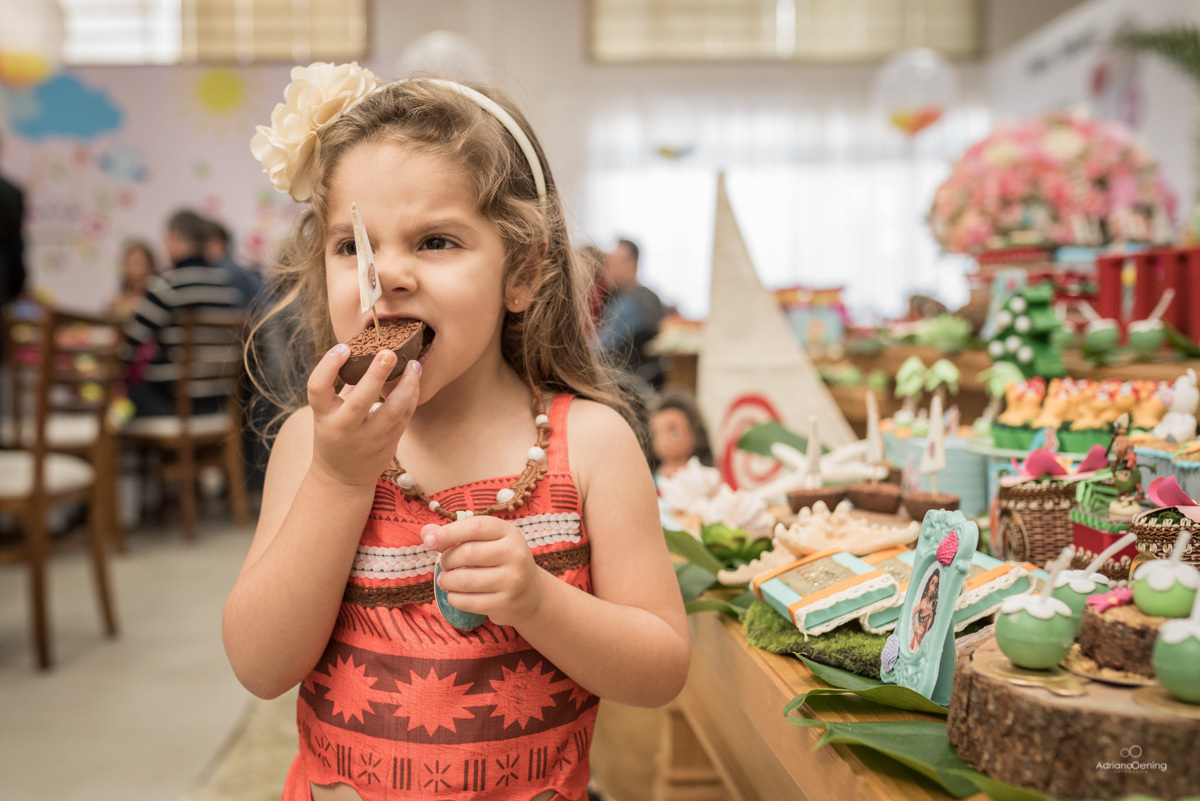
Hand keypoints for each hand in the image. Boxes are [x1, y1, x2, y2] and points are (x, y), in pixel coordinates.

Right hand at [307, 344, 420, 488]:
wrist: (343, 477)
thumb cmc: (335, 433)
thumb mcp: (329, 412)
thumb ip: (344, 385)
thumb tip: (367, 349)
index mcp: (323, 415)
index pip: (317, 388)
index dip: (328, 365)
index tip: (343, 347)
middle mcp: (344, 427)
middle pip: (360, 400)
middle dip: (376, 375)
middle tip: (389, 351)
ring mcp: (368, 438)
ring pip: (393, 410)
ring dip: (407, 385)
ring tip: (414, 364)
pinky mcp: (389, 443)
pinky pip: (405, 416)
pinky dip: (412, 396)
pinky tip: (415, 381)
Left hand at [423, 517, 546, 627]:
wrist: (530, 593)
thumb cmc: (500, 561)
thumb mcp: (485, 542)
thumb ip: (455, 535)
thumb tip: (426, 532)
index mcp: (508, 532)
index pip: (476, 527)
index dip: (449, 532)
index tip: (429, 540)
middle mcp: (514, 553)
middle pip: (468, 553)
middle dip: (447, 560)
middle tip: (444, 565)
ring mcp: (513, 580)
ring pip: (465, 580)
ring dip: (446, 581)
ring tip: (445, 580)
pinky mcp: (506, 603)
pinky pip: (468, 602)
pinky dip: (454, 598)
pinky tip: (455, 595)